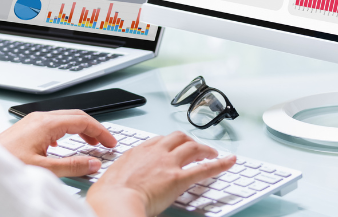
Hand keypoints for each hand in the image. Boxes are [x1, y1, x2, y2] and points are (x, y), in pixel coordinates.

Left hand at [0, 109, 116, 177]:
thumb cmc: (6, 162)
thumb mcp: (43, 169)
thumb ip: (71, 166)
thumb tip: (92, 163)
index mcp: (46, 123)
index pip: (82, 121)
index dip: (100, 131)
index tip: (110, 143)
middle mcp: (40, 118)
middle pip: (75, 116)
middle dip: (93, 129)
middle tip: (105, 143)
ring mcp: (32, 121)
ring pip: (65, 119)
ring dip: (80, 130)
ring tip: (90, 144)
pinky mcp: (27, 128)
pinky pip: (54, 124)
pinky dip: (67, 132)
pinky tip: (65, 145)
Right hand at [85, 131, 235, 216]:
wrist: (114, 201)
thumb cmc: (107, 196)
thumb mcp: (111, 180)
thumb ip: (121, 178)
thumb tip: (119, 186)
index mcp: (137, 152)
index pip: (158, 140)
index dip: (168, 143)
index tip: (172, 147)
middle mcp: (154, 152)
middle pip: (178, 137)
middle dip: (189, 141)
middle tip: (196, 148)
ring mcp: (168, 163)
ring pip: (192, 147)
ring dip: (205, 149)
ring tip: (213, 154)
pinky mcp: (178, 178)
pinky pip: (204, 168)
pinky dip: (220, 164)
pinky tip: (230, 162)